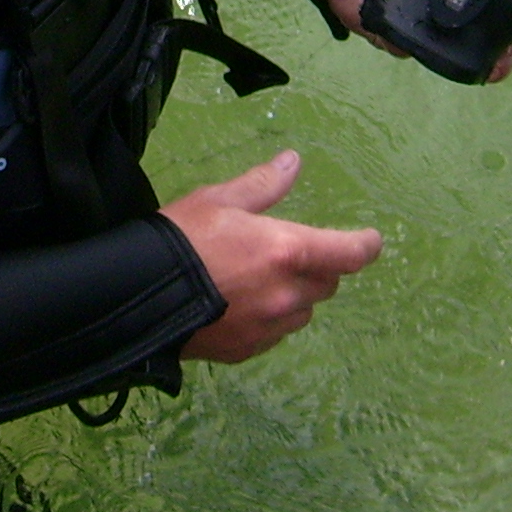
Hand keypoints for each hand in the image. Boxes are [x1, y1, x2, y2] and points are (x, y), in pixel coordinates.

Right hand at [161, 150, 382, 362]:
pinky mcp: (248, 350)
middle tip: (293, 252)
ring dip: (295, 295)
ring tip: (261, 280)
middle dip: (319, 267)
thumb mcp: (220, 199)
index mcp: (288, 251)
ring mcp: (269, 327)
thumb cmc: (182, 238)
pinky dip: (270, 318)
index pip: (350, 253)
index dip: (366, 245)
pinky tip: (242, 304)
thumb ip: (263, 185)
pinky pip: (275, 333)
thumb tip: (293, 162)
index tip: (372, 240)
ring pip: (302, 311)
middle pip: (327, 283)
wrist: (140, 295)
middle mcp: (288, 293)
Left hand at [326, 0, 511, 81]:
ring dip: (455, 58)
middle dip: (494, 51)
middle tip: (501, 60)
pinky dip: (406, 48)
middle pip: (478, 35)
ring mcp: (419, 21)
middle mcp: (445, 4)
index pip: (494, 0)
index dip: (510, 16)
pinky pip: (403, 49)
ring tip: (468, 65)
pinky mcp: (390, 33)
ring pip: (443, 49)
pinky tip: (409, 42)